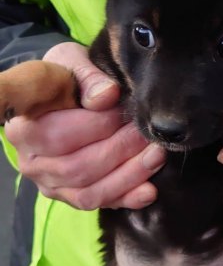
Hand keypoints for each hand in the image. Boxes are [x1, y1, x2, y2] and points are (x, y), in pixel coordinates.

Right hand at [5, 43, 165, 209]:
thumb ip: (88, 76)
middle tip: (146, 130)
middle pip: (77, 165)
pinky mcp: (69, 196)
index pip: (53, 132)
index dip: (86, 127)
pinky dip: (127, 197)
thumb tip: (107, 97)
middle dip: (120, 148)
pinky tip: (149, 189)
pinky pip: (99, 203)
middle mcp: (30, 159)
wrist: (64, 94)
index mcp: (23, 126)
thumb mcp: (72, 62)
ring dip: (129, 174)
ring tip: (156, 154)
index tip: (109, 112)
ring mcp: (48, 182)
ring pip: (90, 190)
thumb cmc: (66, 76)